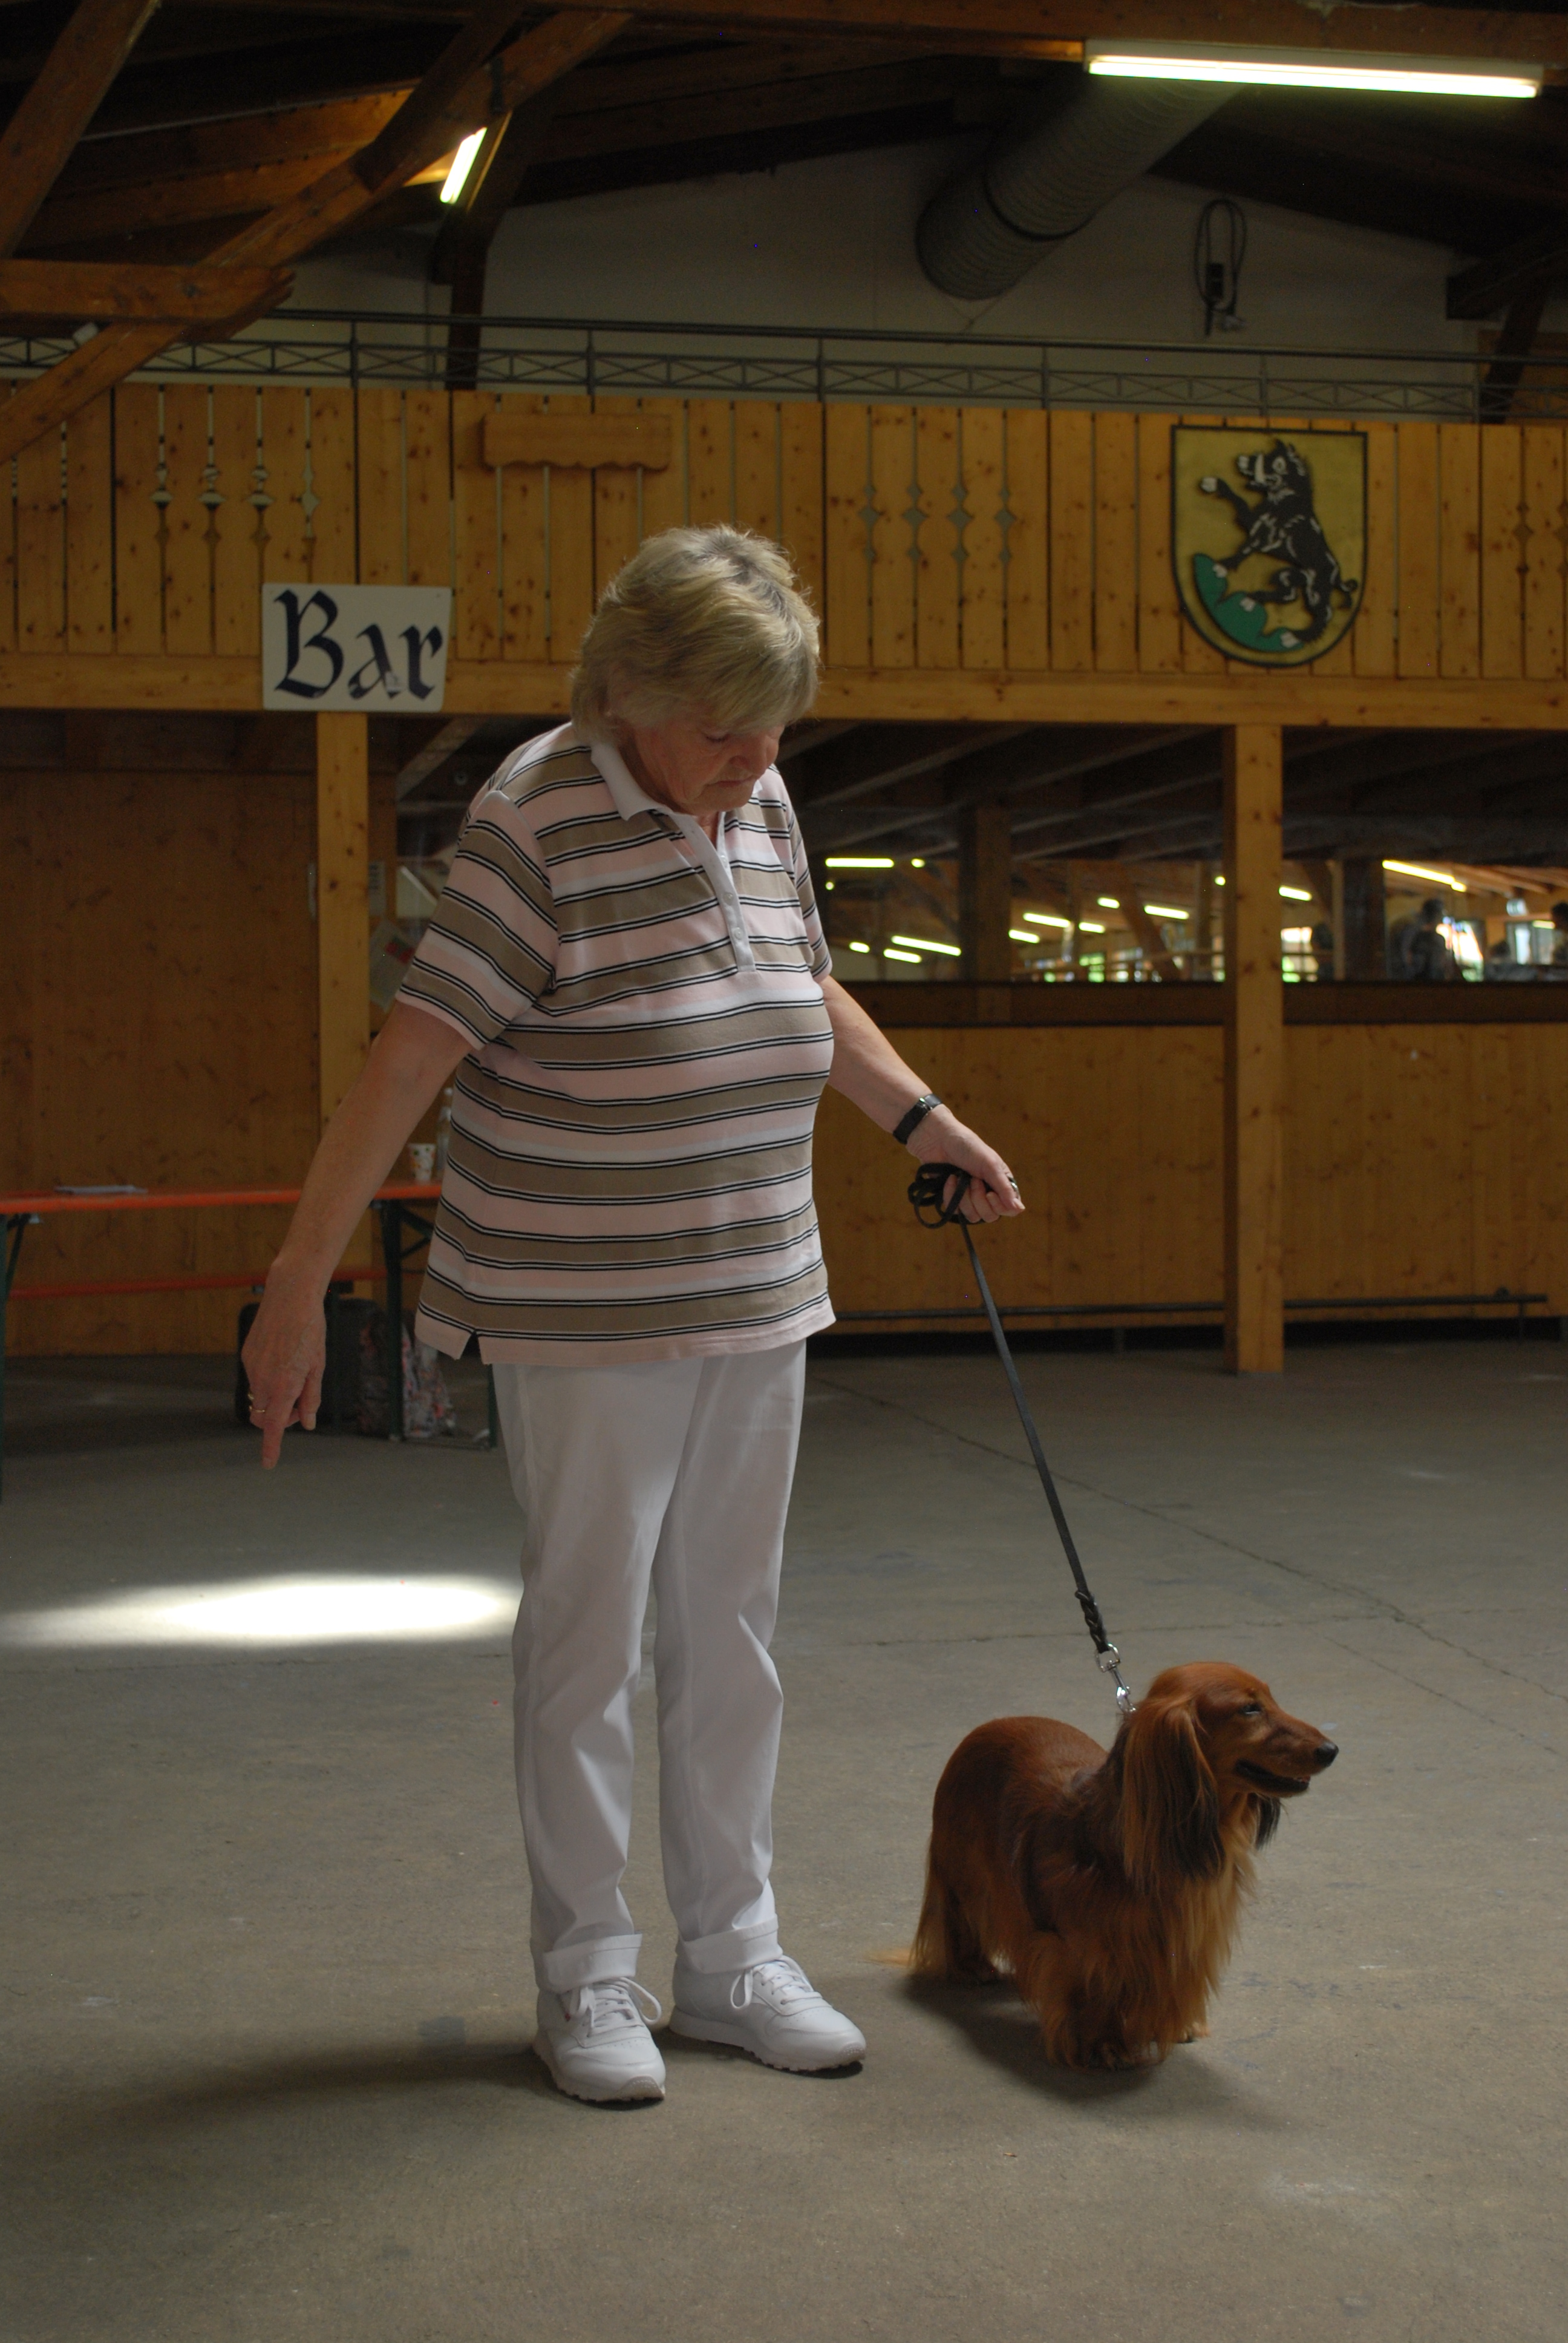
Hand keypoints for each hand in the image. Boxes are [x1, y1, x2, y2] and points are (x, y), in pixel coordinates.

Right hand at [241, 1270, 327, 1468]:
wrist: (290, 1295)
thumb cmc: (311, 1329)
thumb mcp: (318, 1365)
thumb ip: (311, 1397)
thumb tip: (305, 1423)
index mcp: (285, 1384)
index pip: (274, 1425)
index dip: (271, 1447)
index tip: (268, 1464)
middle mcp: (264, 1379)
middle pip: (263, 1418)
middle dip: (279, 1420)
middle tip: (299, 1406)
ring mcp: (252, 1367)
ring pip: (259, 1398)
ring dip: (274, 1399)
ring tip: (295, 1374)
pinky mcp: (246, 1355)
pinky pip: (255, 1378)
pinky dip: (268, 1380)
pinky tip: (282, 1357)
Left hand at [906, 1106, 1023, 1224]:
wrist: (937, 1140)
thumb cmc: (967, 1147)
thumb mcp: (989, 1164)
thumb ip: (1004, 1187)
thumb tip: (1019, 1209)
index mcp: (1001, 1184)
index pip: (1009, 1210)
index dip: (1000, 1206)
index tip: (989, 1193)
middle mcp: (988, 1194)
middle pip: (990, 1216)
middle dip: (979, 1199)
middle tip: (973, 1180)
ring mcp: (970, 1199)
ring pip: (973, 1217)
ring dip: (965, 1198)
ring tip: (960, 1178)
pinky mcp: (953, 1201)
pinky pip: (955, 1212)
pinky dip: (950, 1196)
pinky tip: (949, 1180)